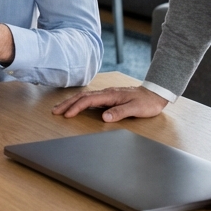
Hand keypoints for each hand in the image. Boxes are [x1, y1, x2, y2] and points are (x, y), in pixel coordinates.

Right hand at [51, 85, 167, 121]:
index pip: (88, 100)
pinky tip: (75, 106)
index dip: (76, 108)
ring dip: (71, 103)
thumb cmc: (146, 102)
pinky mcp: (108, 98)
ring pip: (84, 97)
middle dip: (67, 104)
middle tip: (54, 111)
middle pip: (82, 97)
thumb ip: (120, 112)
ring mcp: (107, 95)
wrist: (155, 94)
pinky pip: (90, 100)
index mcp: (110, 95)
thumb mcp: (135, 109)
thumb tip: (104, 117)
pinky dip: (79, 103)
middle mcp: (106, 93)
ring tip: (60, 109)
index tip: (66, 115)